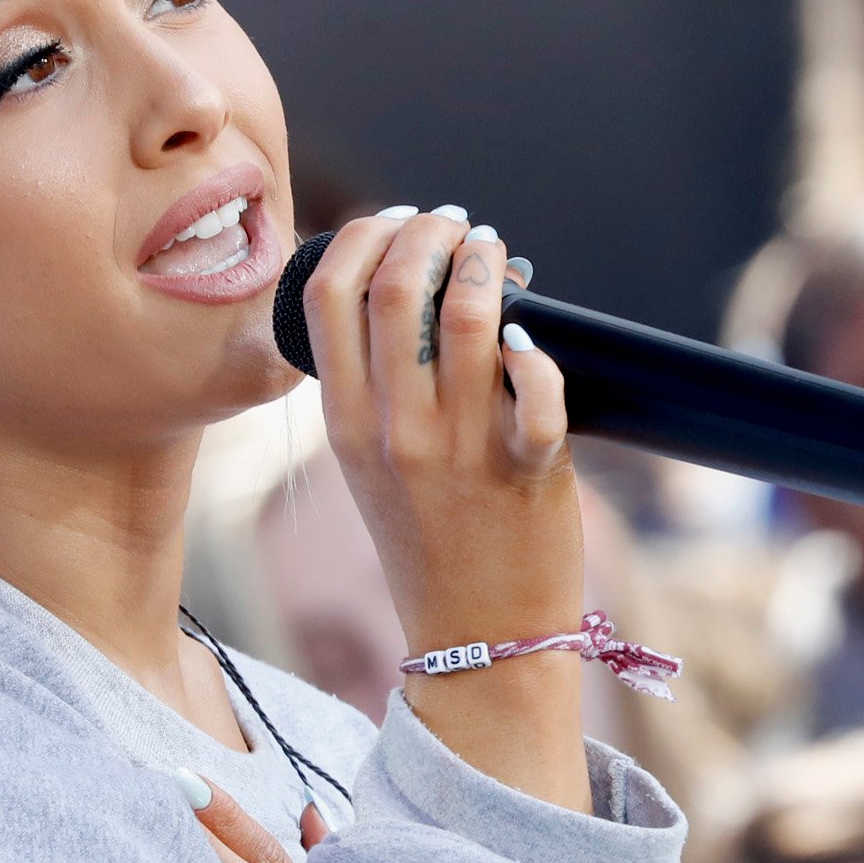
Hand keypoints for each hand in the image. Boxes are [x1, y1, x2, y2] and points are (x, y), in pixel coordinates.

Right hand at [301, 207, 588, 809]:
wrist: (478, 644)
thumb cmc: (433, 546)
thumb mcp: (371, 467)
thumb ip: (377, 390)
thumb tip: (412, 293)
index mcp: (346, 424)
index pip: (328, 295)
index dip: (361, 235)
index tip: (395, 218)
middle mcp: (394, 430)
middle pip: (394, 287)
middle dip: (426, 232)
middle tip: (454, 223)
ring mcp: (459, 450)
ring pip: (464, 316)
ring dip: (484, 264)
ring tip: (494, 252)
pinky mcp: (526, 469)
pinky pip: (534, 382)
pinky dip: (536, 346)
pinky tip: (531, 336)